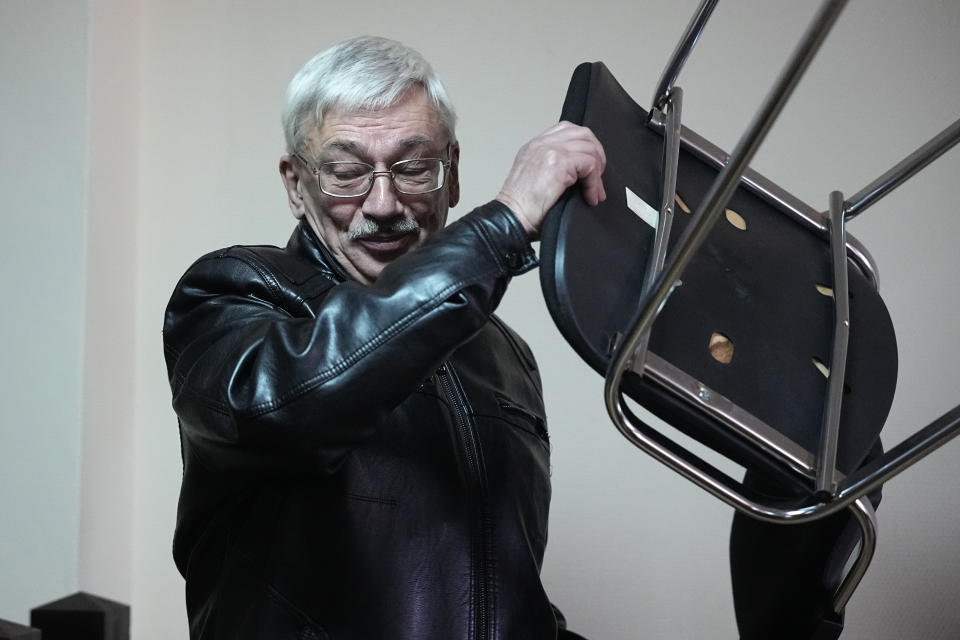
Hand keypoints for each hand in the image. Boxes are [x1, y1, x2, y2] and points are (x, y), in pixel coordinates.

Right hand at [495, 121, 605, 238]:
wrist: (510, 219)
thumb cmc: (521, 210)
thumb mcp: (536, 181)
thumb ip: (554, 169)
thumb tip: (581, 175)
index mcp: (534, 147)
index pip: (567, 130)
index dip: (585, 147)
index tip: (590, 169)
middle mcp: (541, 144)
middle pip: (582, 133)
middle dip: (597, 154)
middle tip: (597, 177)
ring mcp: (549, 150)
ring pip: (589, 148)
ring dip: (597, 171)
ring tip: (594, 190)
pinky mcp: (558, 163)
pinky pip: (589, 164)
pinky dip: (594, 183)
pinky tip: (590, 197)